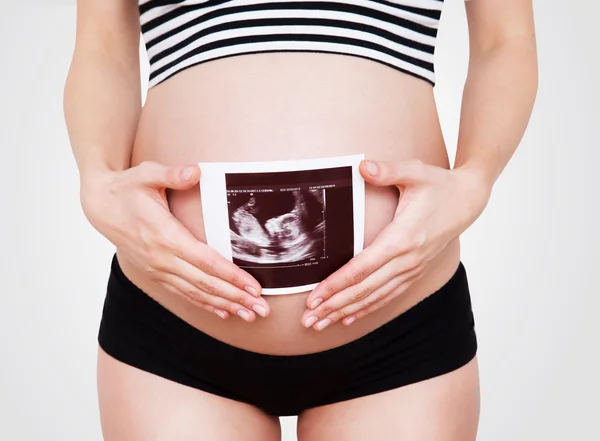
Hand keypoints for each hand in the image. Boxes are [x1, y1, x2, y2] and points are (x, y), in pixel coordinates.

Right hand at [80, 161, 269, 321]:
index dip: (232, 276)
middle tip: (262, 310)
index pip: (206, 261)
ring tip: (249, 315)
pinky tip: (223, 312)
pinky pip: (183, 294)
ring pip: (196, 293)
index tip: (254, 287)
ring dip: (225, 305)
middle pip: (205, 284)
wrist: (100, 205)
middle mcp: (162, 258)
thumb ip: (172, 174)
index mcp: (165, 236)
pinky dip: (204, 304)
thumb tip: (195, 172)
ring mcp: (157, 269)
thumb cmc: (128, 189)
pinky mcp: (154, 273)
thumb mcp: (147, 174)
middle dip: (236, 298)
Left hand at [301, 159, 490, 329]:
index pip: (363, 267)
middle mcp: (407, 259)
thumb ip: (388, 170)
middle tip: (308, 319)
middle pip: (365, 290)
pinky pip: (387, 296)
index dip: (337, 284)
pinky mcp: (414, 271)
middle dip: (334, 306)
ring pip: (374, 298)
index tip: (315, 296)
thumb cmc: (439, 186)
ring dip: (346, 313)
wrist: (467, 200)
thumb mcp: (416, 172)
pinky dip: (366, 309)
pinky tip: (348, 319)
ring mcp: (411, 268)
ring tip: (320, 324)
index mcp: (402, 238)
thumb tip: (363, 166)